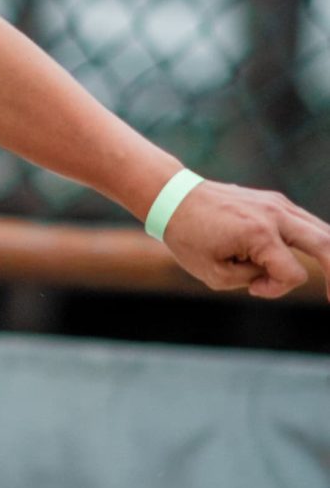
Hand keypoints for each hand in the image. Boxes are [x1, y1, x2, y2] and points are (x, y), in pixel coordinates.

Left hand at [161, 180, 329, 299]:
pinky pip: (308, 223)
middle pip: (327, 244)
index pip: (293, 273)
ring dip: (329, 258)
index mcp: (258, 233)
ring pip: (322, 231)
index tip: (252, 289)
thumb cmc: (189, 238)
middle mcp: (274, 214)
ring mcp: (278, 204)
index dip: (277, 289)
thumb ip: (254, 279)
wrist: (174, 198)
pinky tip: (320, 258)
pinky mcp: (276, 201)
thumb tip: (280, 273)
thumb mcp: (215, 274)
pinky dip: (316, 243)